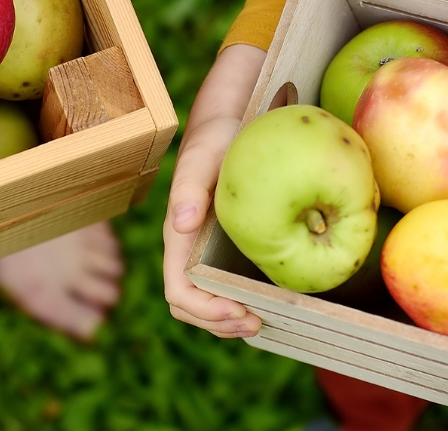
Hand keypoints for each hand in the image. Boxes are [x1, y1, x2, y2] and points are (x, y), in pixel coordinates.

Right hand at [163, 44, 266, 337]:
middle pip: (192, 307)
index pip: (179, 291)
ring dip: (231, 321)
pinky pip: (229, 286)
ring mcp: (208, 253)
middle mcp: (189, 252)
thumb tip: (180, 224)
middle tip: (257, 323)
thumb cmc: (217, 139)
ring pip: (210, 302)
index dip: (205, 311)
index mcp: (178, 239)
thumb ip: (189, 189)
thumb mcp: (204, 158)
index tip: (239, 311)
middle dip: (220, 323)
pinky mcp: (228, 248)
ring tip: (262, 320)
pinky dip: (245, 301)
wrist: (235, 124)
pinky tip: (269, 300)